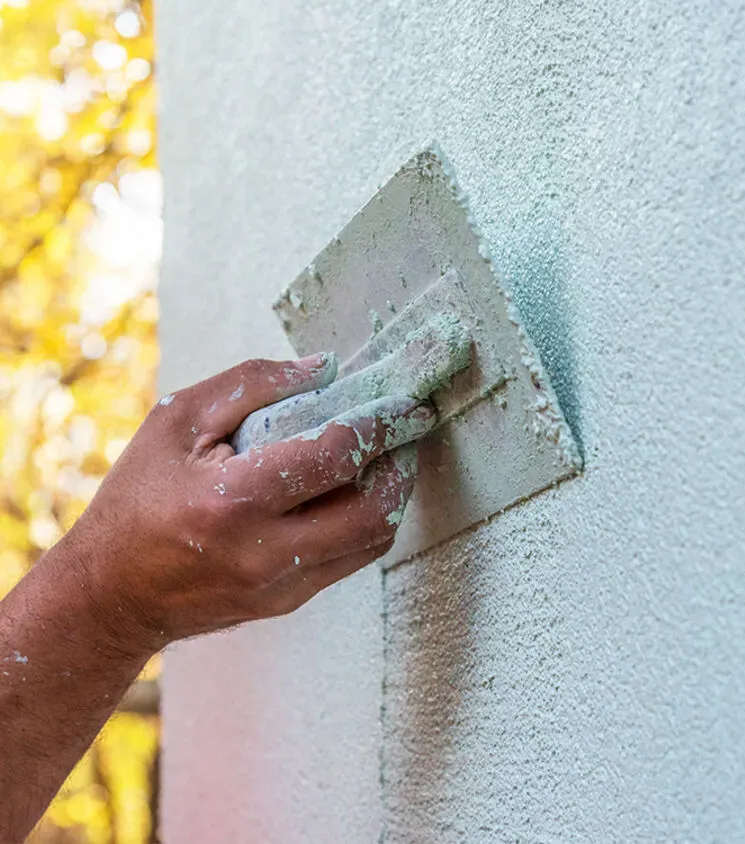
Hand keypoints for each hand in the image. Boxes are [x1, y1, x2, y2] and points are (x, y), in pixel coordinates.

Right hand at [61, 353, 434, 655]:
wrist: (110, 594)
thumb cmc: (138, 497)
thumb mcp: (178, 421)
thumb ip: (252, 384)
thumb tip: (324, 367)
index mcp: (232, 501)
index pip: (335, 455)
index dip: (382, 424)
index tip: (410, 403)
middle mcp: (265, 552)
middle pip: (373, 510)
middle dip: (403, 464)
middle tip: (408, 431)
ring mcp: (281, 586)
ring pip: (372, 540)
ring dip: (393, 495)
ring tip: (388, 456)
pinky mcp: (289, 601)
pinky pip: (351, 559)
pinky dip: (366, 521)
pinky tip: (355, 490)